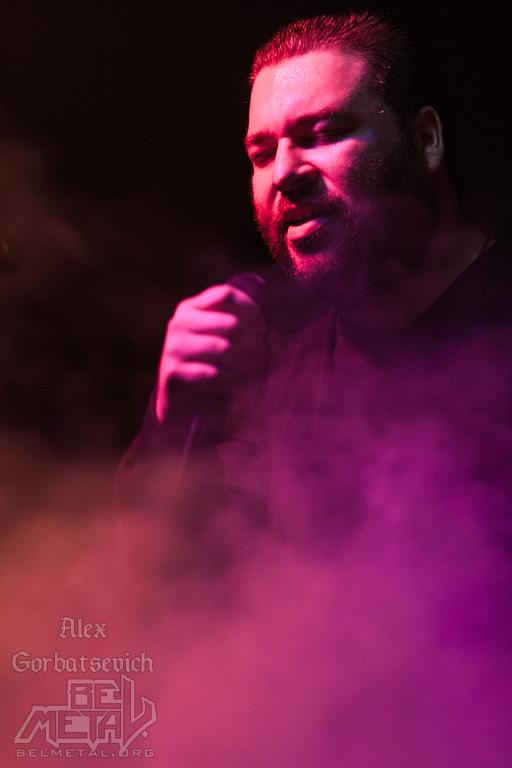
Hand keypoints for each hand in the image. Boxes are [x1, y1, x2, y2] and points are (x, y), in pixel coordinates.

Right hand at [155, 284, 265, 423]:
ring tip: (256, 377)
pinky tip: (240, 387)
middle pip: (231, 324)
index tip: (264, 335)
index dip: (253, 313)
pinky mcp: (172, 375)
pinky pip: (214, 374)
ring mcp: (173, 349)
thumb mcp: (226, 340)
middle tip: (264, 364)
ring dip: (248, 366)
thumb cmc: (212, 371)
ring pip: (224, 349)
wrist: (182, 411)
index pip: (228, 295)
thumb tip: (260, 283)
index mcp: (192, 309)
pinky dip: (234, 382)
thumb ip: (242, 315)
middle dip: (256, 346)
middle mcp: (179, 324)